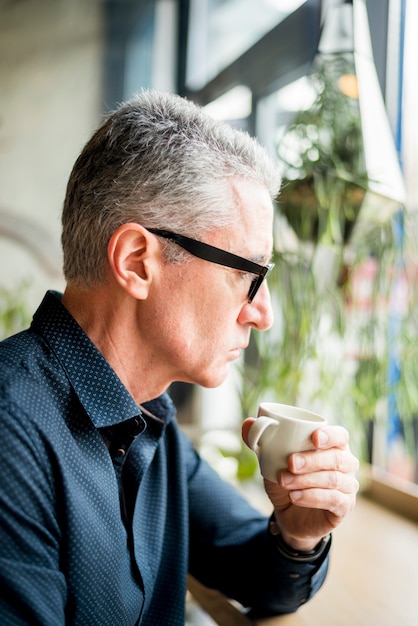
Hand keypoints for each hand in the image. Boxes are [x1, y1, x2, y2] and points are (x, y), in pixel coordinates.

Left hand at [242, 420, 358, 551]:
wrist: (288, 513)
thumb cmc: (286, 479)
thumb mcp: (272, 461)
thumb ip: (261, 441)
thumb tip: (248, 423)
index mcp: (333, 446)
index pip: (341, 436)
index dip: (330, 435)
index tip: (313, 437)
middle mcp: (346, 464)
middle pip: (337, 458)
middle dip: (312, 460)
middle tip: (290, 463)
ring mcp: (348, 486)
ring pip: (334, 479)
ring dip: (307, 479)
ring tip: (285, 482)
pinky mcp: (344, 507)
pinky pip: (334, 500)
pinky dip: (313, 497)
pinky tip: (295, 496)